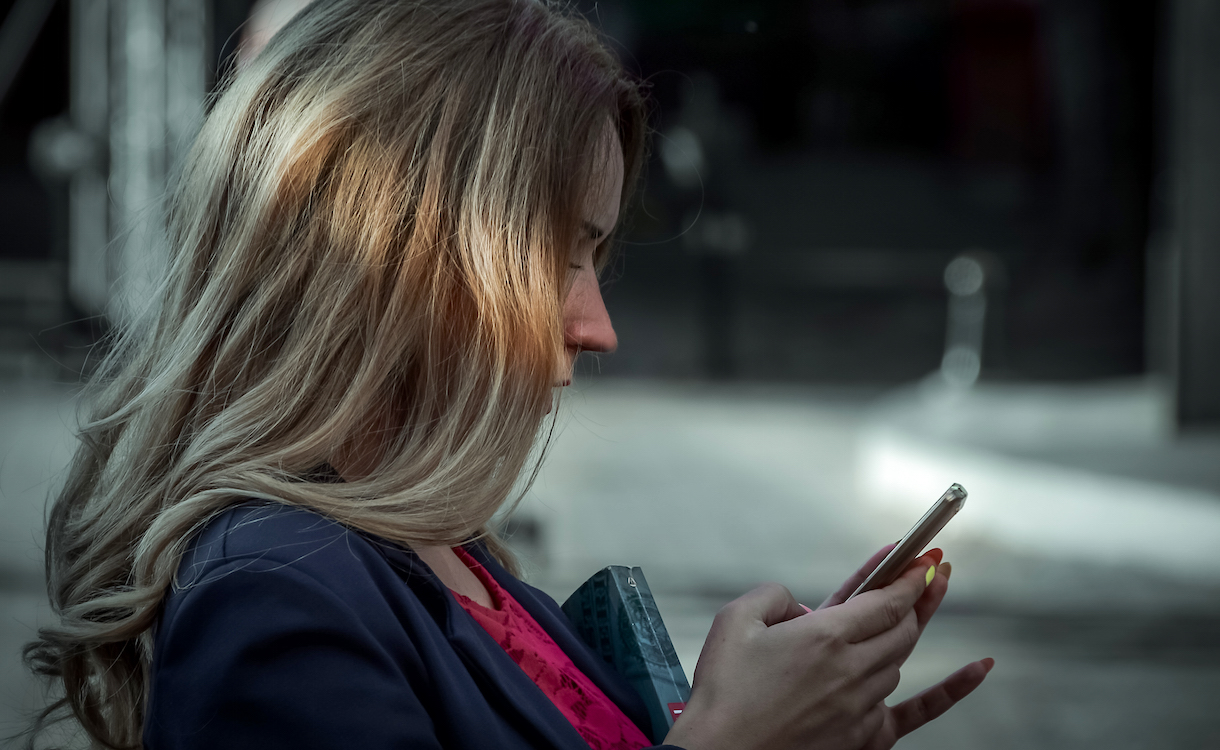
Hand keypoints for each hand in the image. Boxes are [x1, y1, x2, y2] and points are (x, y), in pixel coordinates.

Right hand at [664, 555, 948, 749]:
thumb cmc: (721, 692)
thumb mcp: (734, 620)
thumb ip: (774, 595)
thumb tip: (804, 607)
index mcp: (824, 637)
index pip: (886, 599)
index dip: (909, 574)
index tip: (924, 555)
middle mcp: (851, 670)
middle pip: (903, 626)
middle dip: (919, 594)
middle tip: (931, 569)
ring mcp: (861, 706)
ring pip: (899, 660)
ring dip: (902, 632)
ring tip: (905, 610)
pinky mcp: (862, 737)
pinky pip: (916, 712)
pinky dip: (953, 690)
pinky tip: (980, 667)